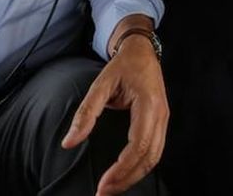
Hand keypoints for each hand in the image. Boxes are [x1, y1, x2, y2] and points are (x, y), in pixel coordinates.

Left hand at [61, 36, 168, 195]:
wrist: (142, 51)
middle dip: (127, 179)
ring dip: (135, 176)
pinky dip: (140, 166)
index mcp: (148, 104)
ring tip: (112, 188)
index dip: (122, 168)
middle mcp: (161, 115)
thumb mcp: (100, 84)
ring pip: (154, 158)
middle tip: (103, 192)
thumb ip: (86, 113)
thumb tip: (69, 142)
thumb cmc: (123, 66)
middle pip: (150, 157)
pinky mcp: (160, 122)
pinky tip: (124, 174)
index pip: (139, 145)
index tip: (103, 184)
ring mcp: (164, 119)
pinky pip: (154, 151)